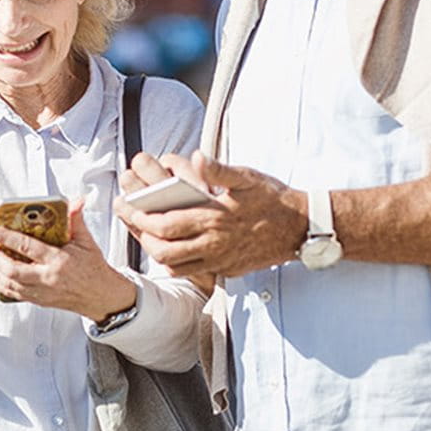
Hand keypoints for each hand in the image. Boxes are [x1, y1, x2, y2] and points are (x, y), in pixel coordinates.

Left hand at [0, 199, 136, 322]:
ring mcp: (41, 292)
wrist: (101, 296)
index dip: (4, 237)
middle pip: (11, 270)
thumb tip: (75, 201)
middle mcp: (47, 278)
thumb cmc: (94, 270)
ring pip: (8, 284)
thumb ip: (76, 220)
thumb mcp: (87, 241)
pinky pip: (12, 293)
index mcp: (59, 261)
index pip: (26, 247)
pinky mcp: (38, 301)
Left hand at [114, 151, 308, 278]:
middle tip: (132, 222)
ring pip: (176, 267)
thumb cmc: (273, 199)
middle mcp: (215, 245)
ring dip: (157, 253)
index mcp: (215, 219)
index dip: (142, 219)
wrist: (301, 228)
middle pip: (164, 251)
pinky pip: (194, 273)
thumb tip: (196, 157)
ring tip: (147, 236)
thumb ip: (219, 169)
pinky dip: (177, 263)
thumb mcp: (247, 177)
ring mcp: (221, 261)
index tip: (129, 208)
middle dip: (142, 237)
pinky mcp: (228, 270)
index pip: (167, 225)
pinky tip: (173, 247)